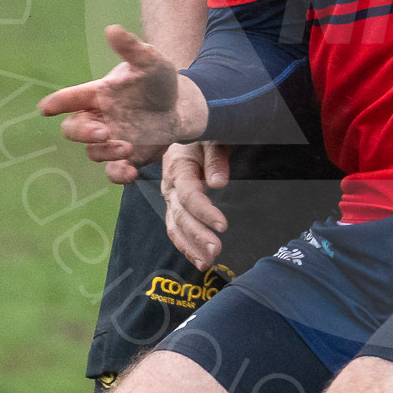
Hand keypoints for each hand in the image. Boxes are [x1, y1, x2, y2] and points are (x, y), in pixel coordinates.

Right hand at [38, 25, 208, 164]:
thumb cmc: (158, 80)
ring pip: (93, 152)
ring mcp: (110, 139)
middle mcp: (98, 118)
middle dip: (82, 132)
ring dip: (106, 151)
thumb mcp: (150, 61)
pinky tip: (130, 172)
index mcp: (98, 94)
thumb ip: (131, 48)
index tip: (46, 108)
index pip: (70, 98)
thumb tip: (112, 28)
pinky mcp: (125, 156)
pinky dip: (117, 174)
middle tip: (103, 132)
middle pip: (73, 129)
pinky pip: (112, 171)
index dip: (57, 102)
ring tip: (128, 147)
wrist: (180, 106)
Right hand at [162, 142, 231, 270]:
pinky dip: (185, 246)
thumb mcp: (212, 138)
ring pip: (175, 227)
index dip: (204, 211)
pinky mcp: (174, 206)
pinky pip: (175, 229)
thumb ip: (216, 158)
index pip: (189, 195)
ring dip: (190, 247)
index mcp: (178, 167)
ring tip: (208, 263)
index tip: (223, 225)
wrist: (188, 129)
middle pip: (180, 215)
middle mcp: (169, 185)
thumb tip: (217, 183)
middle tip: (216, 250)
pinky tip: (199, 261)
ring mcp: (170, 197)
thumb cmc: (205, 134)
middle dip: (197, 235)